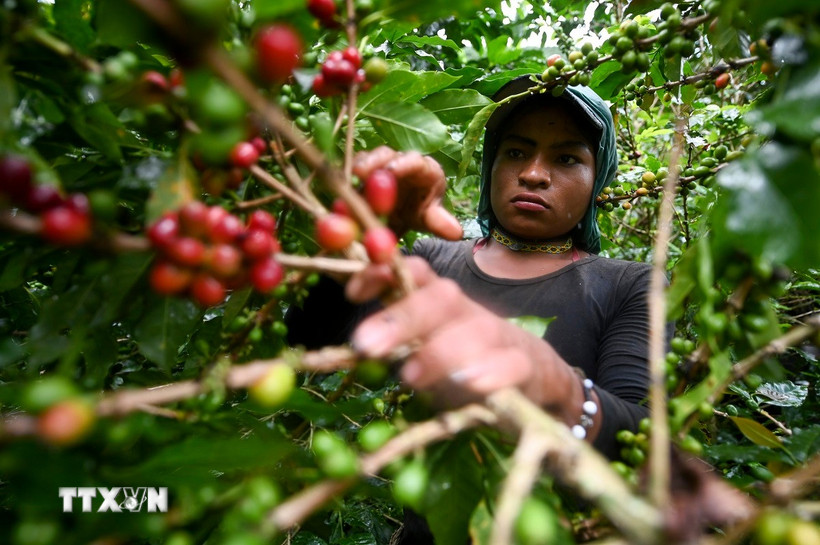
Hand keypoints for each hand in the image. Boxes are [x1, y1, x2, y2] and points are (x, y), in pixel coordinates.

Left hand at [347, 257, 583, 419]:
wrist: (533, 376)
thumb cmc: (462, 361)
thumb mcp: (425, 347)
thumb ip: (393, 343)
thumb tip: (353, 346)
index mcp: (438, 302)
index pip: (413, 273)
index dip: (383, 274)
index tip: (352, 294)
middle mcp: (466, 311)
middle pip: (440, 298)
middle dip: (401, 319)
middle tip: (366, 346)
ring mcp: (498, 336)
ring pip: (475, 330)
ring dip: (440, 351)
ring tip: (410, 374)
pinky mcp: (524, 366)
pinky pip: (511, 364)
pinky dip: (490, 373)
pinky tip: (469, 384)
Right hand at [352, 147, 461, 239]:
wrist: (401, 217)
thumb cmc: (419, 212)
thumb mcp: (428, 219)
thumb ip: (438, 222)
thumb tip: (456, 233)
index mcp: (424, 169)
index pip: (416, 161)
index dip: (403, 164)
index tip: (392, 171)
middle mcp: (401, 161)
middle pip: (387, 155)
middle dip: (374, 161)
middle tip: (360, 172)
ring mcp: (379, 165)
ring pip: (367, 159)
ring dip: (358, 168)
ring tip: (350, 178)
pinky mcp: (361, 173)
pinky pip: (353, 171)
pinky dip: (347, 180)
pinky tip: (340, 190)